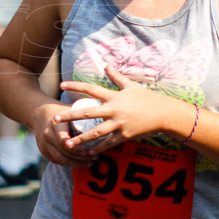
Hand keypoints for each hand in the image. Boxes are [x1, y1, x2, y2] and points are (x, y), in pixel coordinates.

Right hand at [31, 101, 93, 167]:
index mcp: (55, 124)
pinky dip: (70, 164)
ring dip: (77, 163)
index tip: (90, 149)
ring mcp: (44, 145)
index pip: (64, 140)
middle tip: (96, 156)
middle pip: (64, 152)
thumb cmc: (61, 110)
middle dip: (81, 157)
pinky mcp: (44, 151)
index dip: (77, 147)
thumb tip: (104, 115)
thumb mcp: (70, 109)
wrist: (39, 114)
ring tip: (91, 162)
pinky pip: (57, 161)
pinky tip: (81, 163)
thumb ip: (83, 112)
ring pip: (61, 159)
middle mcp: (47, 135)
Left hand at [56, 66, 183, 154]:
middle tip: (54, 119)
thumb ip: (116, 76)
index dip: (76, 86)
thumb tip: (106, 64)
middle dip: (69, 116)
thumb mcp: (131, 85)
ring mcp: (118, 124)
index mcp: (114, 96)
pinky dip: (98, 148)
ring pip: (95, 132)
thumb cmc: (147, 98)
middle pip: (87, 113)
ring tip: (67, 144)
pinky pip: (108, 143)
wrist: (163, 113)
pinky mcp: (124, 135)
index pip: (91, 89)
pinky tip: (88, 153)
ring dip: (80, 139)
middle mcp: (113, 110)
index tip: (62, 85)